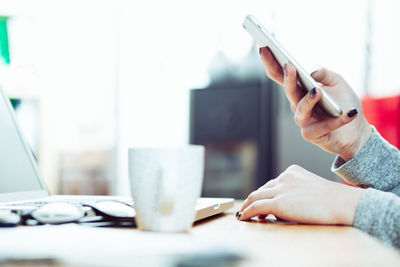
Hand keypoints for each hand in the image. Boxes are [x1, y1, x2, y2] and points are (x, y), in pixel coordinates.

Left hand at [239, 165, 364, 223]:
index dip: (265, 194)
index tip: (260, 202)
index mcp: (292, 171)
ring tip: (243, 214)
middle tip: (247, 209)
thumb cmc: (334, 200)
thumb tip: (285, 205)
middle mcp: (284, 177)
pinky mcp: (278, 203)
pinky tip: (243, 218)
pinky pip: (255, 207)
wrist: (342, 203)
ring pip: (255, 197)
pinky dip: (246, 212)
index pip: (273, 183)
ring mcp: (280, 189)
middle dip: (254, 199)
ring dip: (247, 206)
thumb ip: (297, 192)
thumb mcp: (312, 188)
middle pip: (262, 189)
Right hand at [260, 47, 371, 160]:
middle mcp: (298, 104)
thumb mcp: (338, 83)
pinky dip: (338, 120)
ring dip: (308, 100)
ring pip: (301, 109)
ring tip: (317, 91)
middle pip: (288, 90)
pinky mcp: (312, 135)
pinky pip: (324, 126)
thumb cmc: (343, 105)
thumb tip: (311, 71)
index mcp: (300, 89)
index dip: (271, 61)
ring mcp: (303, 120)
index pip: (281, 74)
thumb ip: (325, 74)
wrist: (355, 131)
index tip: (264, 46)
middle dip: (287, 78)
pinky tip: (349, 113)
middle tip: (289, 66)